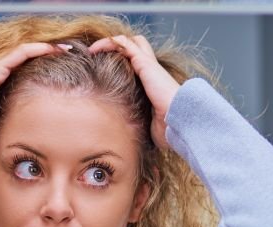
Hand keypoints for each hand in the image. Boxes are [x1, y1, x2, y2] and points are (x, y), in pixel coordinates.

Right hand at [0, 42, 67, 154]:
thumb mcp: (1, 128)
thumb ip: (13, 124)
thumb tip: (30, 139)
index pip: (23, 73)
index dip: (42, 68)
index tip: (63, 70)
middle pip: (25, 61)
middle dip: (46, 55)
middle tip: (67, 54)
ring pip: (24, 53)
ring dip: (45, 49)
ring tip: (65, 48)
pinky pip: (20, 53)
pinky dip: (37, 49)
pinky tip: (52, 49)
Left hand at [89, 35, 179, 149]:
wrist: (180, 122)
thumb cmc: (168, 129)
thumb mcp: (147, 125)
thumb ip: (137, 122)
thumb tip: (125, 139)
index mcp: (154, 84)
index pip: (138, 65)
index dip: (122, 62)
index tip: (101, 70)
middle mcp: (152, 71)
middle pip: (136, 47)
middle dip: (118, 47)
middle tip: (98, 55)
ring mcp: (149, 65)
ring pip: (129, 41)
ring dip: (109, 42)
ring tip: (92, 50)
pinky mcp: (144, 63)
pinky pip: (124, 44)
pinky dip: (108, 43)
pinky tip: (94, 49)